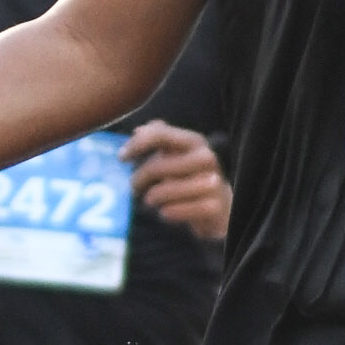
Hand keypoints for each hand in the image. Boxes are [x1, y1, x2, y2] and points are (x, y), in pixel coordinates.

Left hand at [127, 120, 231, 238]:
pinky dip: (166, 213)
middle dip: (139, 179)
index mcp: (195, 141)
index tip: (122, 158)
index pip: (159, 134)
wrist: (222, 206)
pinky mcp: (212, 207)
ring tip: (152, 200)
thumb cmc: (191, 177)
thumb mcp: (178, 153)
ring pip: (164, 191)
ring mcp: (212, 182)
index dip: (136, 145)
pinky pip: (174, 211)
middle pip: (157, 167)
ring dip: (152, 198)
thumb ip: (158, 138)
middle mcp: (206, 158)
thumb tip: (137, 131)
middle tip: (135, 188)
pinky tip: (166, 212)